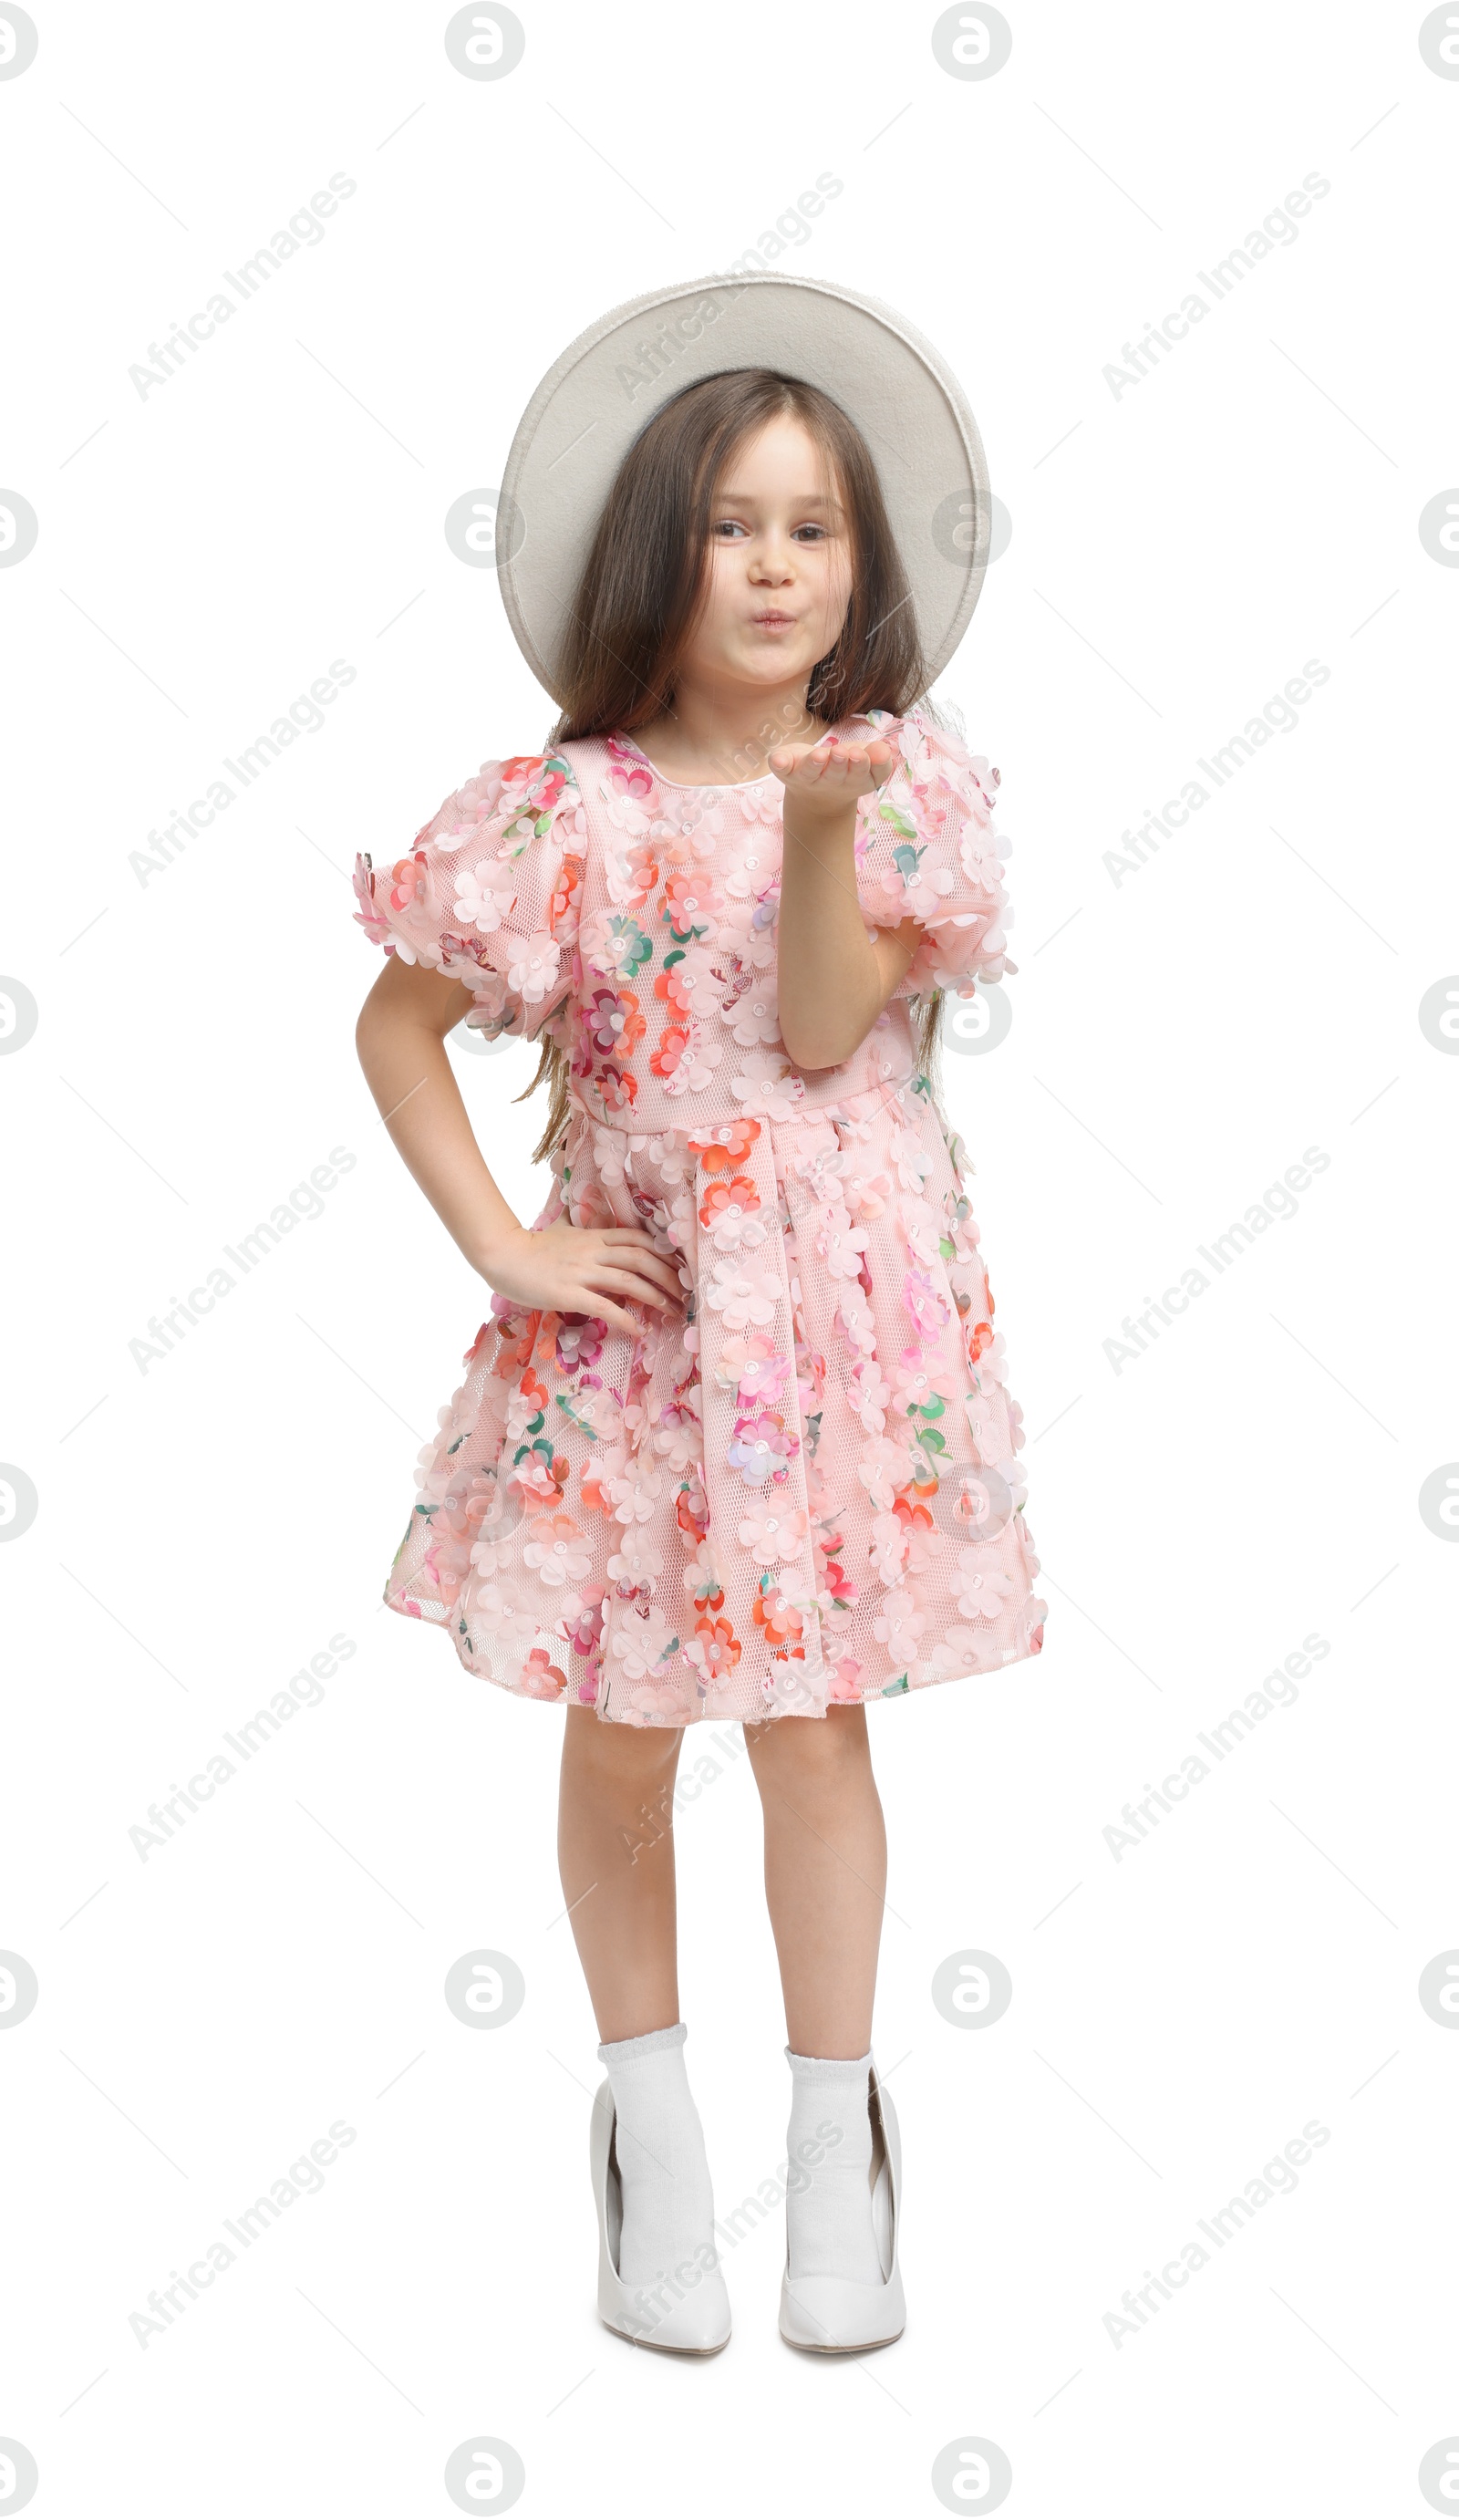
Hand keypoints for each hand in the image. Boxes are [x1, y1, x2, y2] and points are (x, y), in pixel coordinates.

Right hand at [478, 1218, 685, 1335]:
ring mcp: (582, 1272)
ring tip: (673, 1312)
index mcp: (593, 1236)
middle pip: (642, 1258)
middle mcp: (592, 1251)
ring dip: (656, 1297)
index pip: (638, 1238)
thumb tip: (579, 1215)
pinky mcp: (570, 1294)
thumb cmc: (529, 1246)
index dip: (663, 1251)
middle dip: (669, 1276)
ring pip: (629, 1281)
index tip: (679, 1266)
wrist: (502, 1255)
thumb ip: (576, 1225)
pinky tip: (640, 1330)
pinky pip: (605, 1307)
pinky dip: (627, 1319)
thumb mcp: (560, 1229)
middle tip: (685, 1293)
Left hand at [768, 734, 895, 821]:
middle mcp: (830, 782)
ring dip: (814, 764)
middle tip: (841, 752)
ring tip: (819, 755)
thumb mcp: (868, 761)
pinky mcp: (787, 771)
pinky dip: (779, 764)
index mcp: (854, 779)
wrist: (817, 797)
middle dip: (839, 763)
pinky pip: (782, 769)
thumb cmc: (847, 769)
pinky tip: (777, 760)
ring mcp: (807, 778)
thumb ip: (879, 757)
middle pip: (836, 774)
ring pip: (810, 773)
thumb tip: (885, 749)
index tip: (860, 754)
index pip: (863, 775)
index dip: (862, 764)